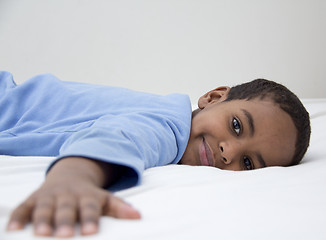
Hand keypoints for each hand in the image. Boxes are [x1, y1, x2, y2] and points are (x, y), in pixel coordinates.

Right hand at [6, 157, 140, 237]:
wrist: (71, 175)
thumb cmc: (90, 195)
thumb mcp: (105, 198)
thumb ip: (119, 207)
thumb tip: (138, 216)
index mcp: (87, 196)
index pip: (90, 207)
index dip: (90, 219)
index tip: (90, 232)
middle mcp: (68, 195)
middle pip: (66, 208)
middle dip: (64, 221)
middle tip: (64, 235)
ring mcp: (50, 196)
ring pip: (44, 207)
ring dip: (41, 219)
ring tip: (40, 233)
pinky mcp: (34, 198)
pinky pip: (24, 207)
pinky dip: (18, 217)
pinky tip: (12, 230)